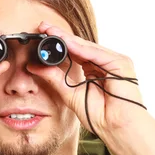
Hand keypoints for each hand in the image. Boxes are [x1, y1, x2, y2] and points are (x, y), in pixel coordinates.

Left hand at [26, 21, 147, 140]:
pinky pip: (95, 53)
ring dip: (66, 38)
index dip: (58, 45)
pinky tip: (64, 41)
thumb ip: (54, 79)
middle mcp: (105, 63)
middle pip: (80, 46)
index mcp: (96, 70)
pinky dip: (79, 47)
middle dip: (60, 36)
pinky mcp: (120, 63)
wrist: (118, 128)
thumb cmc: (101, 117)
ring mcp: (114, 62)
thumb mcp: (70, 94)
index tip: (41, 36)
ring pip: (86, 47)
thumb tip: (34, 66)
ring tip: (49, 30)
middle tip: (42, 26)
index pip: (75, 53)